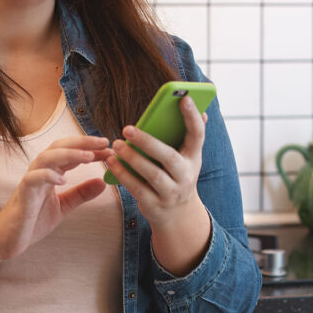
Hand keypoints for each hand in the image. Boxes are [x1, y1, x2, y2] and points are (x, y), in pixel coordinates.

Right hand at [0, 135, 109, 261]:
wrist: (8, 239)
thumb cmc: (32, 220)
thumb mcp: (63, 206)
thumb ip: (80, 194)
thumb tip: (103, 182)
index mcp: (50, 172)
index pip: (72, 152)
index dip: (91, 148)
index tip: (110, 148)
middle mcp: (40, 171)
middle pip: (60, 147)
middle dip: (82, 142)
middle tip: (104, 142)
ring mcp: (30, 181)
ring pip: (47, 157)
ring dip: (68, 154)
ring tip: (88, 156)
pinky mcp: (22, 194)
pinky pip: (33, 178)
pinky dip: (47, 175)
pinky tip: (63, 179)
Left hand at [105, 95, 208, 229]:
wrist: (178, 215)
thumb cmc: (176, 175)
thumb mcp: (186, 158)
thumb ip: (186, 136)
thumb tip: (201, 111)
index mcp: (194, 158)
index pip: (198, 135)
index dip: (192, 117)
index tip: (184, 97)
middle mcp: (186, 176)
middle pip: (169, 157)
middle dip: (148, 142)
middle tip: (127, 129)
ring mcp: (171, 193)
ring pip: (152, 174)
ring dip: (132, 158)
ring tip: (117, 145)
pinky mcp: (155, 205)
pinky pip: (137, 189)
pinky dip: (123, 174)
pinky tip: (112, 162)